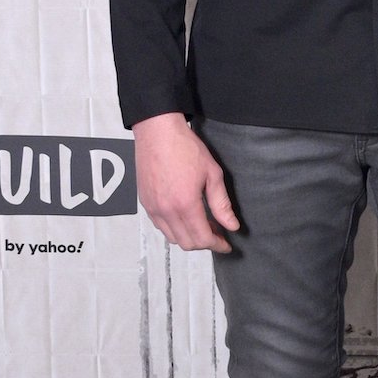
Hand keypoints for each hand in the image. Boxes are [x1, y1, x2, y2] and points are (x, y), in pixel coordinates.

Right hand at [131, 112, 241, 251]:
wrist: (158, 132)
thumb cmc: (184, 147)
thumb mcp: (212, 174)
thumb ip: (221, 204)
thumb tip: (232, 225)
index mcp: (185, 204)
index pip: (203, 239)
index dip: (217, 245)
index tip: (226, 245)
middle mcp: (166, 210)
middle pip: (187, 243)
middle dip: (205, 243)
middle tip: (217, 233)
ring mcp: (153, 208)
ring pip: (172, 238)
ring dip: (189, 237)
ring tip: (203, 224)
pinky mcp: (146, 203)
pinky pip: (160, 226)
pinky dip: (174, 228)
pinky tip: (185, 216)